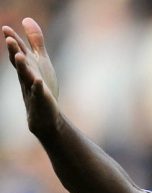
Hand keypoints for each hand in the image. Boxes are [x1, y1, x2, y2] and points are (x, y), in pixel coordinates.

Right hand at [3, 17, 59, 136]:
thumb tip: (27, 19)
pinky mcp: (42, 98)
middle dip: (14, 50)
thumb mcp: (40, 60)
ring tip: (19, 56)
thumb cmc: (40, 84)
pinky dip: (38, 87)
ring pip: (26, 76)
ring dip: (23, 66)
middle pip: (19, 62)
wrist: (44, 113)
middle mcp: (27, 75)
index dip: (13, 41)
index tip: (6, 29)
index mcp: (27, 66)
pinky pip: (39, 92)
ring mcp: (32, 87)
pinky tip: (38, 82)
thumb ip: (35, 41)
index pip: (18, 51)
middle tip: (8, 38)